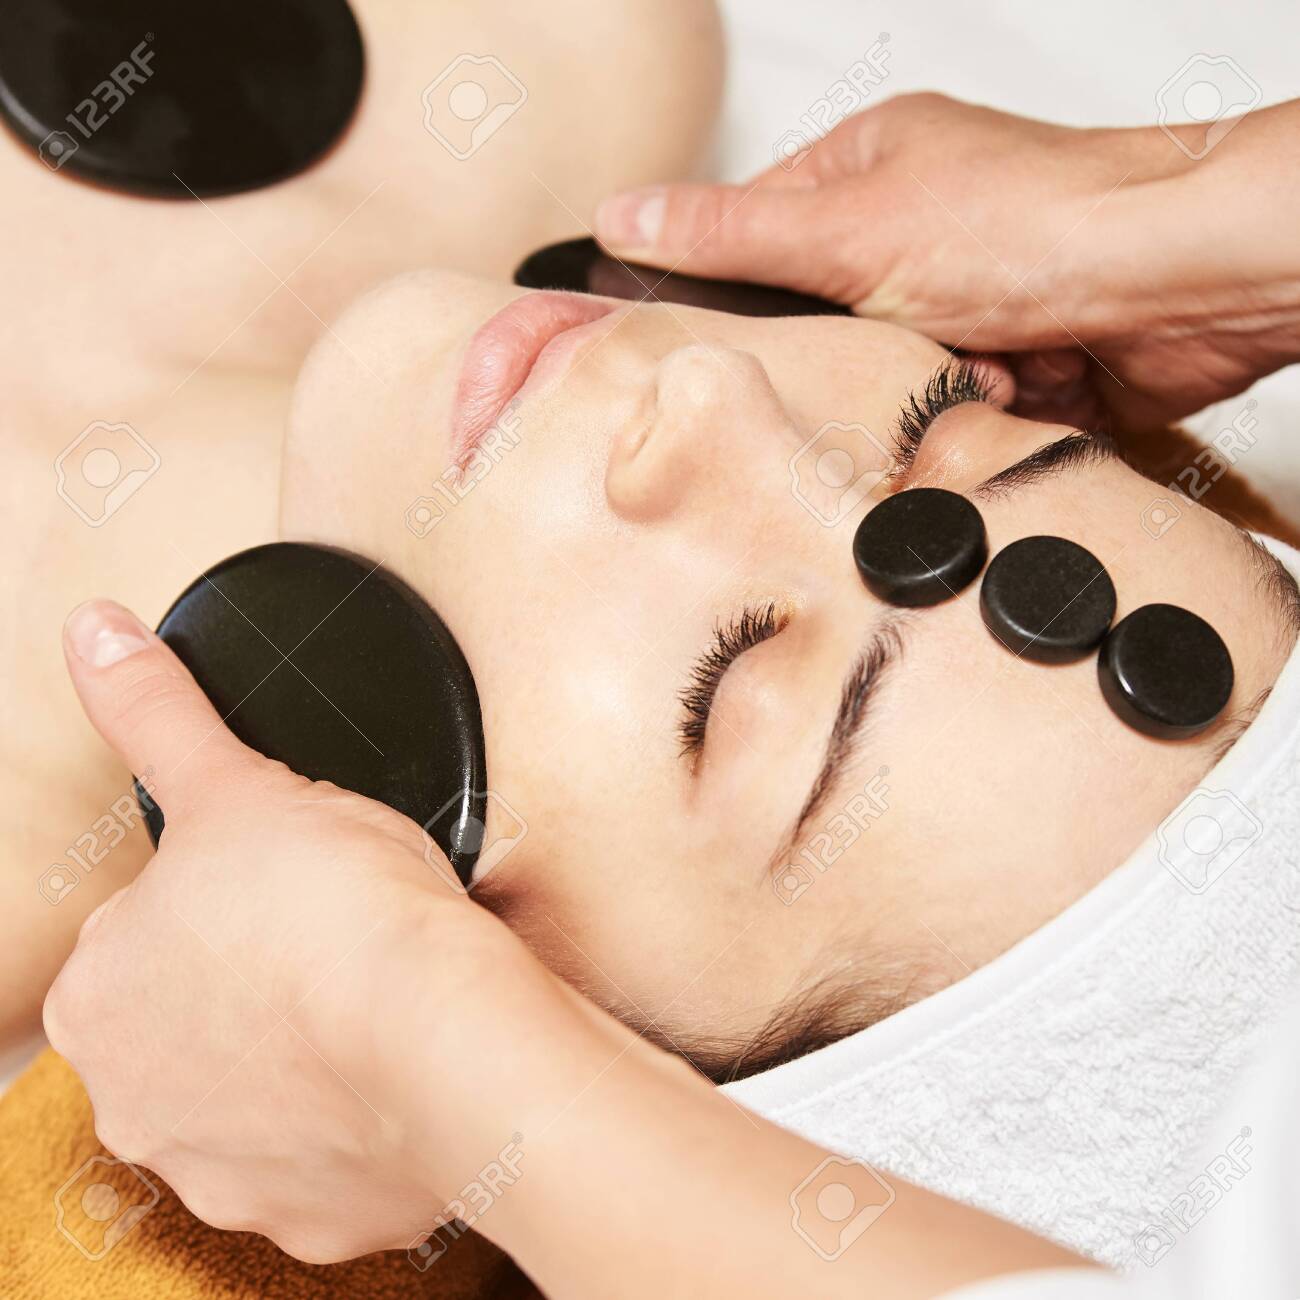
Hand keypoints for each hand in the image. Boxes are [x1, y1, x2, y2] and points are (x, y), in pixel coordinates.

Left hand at [44, 602, 1087, 1292]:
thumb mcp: (274, 788)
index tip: (309, 888)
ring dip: (344, 1030)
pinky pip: (354, 1135)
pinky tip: (453, 1050)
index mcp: (143, 991)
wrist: (468, 1035)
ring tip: (421, 985)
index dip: (235, 899)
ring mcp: (260, 1161)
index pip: (151, 936)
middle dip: (286, 965)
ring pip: (285, 1079)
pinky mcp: (352, 1199)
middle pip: (216, 1016)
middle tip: (376, 934)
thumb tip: (105, 612)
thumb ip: (180, 700)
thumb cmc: (372, 912)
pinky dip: (394, 1087)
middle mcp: (178, 1091)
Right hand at [595, 93, 1299, 429]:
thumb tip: (628, 213)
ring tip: (972, 348)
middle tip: (884, 340)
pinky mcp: (1011, 352)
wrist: (1179, 284)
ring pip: (889, 376)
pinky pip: (950, 406)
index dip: (743, 292)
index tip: (733, 335)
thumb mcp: (851, 230)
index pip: (757, 235)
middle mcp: (918, 227)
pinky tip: (1012, 374)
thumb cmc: (1041, 219)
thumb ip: (732, 232)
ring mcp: (969, 291)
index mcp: (869, 171)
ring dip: (925, 381)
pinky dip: (976, 402)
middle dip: (857, 353)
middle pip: (827, 325)